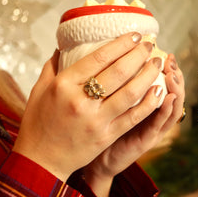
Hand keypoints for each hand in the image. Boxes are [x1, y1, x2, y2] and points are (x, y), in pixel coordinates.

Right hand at [12, 32, 162, 181]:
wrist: (40, 160)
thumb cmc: (38, 124)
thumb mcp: (39, 90)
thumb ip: (52, 67)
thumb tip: (63, 48)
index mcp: (63, 85)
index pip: (98, 57)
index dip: (121, 44)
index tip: (135, 37)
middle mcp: (80, 101)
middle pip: (118, 72)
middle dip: (139, 55)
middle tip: (149, 46)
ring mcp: (96, 120)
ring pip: (130, 93)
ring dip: (148, 75)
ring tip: (157, 64)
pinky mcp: (106, 136)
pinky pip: (133, 117)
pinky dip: (149, 103)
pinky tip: (158, 91)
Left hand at [83, 54, 184, 195]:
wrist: (98, 159)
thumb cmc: (99, 127)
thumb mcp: (108, 101)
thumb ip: (112, 82)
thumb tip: (106, 56)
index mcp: (142, 103)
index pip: (159, 80)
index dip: (162, 66)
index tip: (162, 50)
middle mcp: (150, 113)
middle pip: (170, 90)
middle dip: (172, 72)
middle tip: (169, 58)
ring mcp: (151, 127)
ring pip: (171, 106)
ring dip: (174, 88)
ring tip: (172, 73)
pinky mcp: (147, 140)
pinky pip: (160, 123)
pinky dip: (166, 110)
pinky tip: (168, 96)